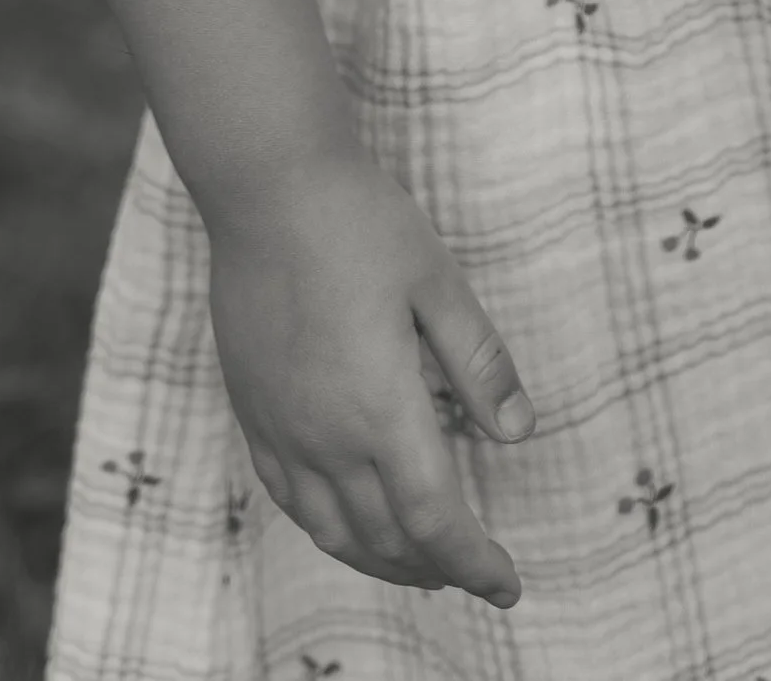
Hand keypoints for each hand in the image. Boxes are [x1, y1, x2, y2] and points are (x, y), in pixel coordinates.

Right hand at [207, 149, 532, 605]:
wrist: (266, 186)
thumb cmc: (359, 222)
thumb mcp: (437, 282)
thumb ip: (478, 363)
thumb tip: (520, 432)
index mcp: (381, 407)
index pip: (435, 519)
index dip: (475, 562)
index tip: (507, 584)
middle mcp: (326, 435)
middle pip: (386, 537)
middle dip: (435, 566)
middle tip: (473, 570)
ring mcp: (281, 427)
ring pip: (331, 530)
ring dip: (380, 559)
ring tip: (419, 563)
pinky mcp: (251, 410)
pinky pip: (288, 497)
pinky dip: (326, 527)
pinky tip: (345, 520)